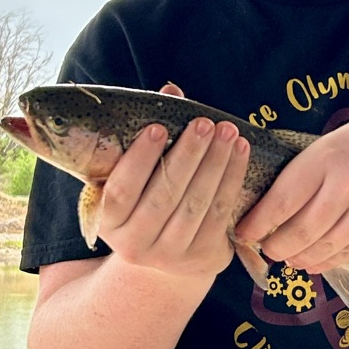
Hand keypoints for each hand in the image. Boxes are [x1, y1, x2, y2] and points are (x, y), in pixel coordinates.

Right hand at [97, 83, 249, 277]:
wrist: (168, 255)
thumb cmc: (147, 198)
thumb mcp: (136, 176)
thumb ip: (149, 136)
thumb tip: (171, 90)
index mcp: (108, 222)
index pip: (121, 191)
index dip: (140, 160)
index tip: (159, 127)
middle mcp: (134, 245)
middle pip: (164, 196)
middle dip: (188, 156)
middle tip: (204, 123)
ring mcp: (169, 256)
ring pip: (195, 205)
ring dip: (215, 164)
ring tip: (228, 132)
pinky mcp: (202, 257)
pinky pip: (220, 214)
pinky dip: (232, 180)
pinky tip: (240, 152)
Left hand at [235, 109, 348, 271]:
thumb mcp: (332, 144)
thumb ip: (304, 174)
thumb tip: (266, 209)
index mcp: (326, 159)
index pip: (280, 202)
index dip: (257, 224)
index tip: (243, 233)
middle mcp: (348, 185)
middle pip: (300, 232)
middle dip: (276, 246)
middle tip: (266, 249)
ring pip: (323, 248)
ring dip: (300, 258)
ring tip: (288, 257)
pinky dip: (326, 261)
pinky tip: (314, 260)